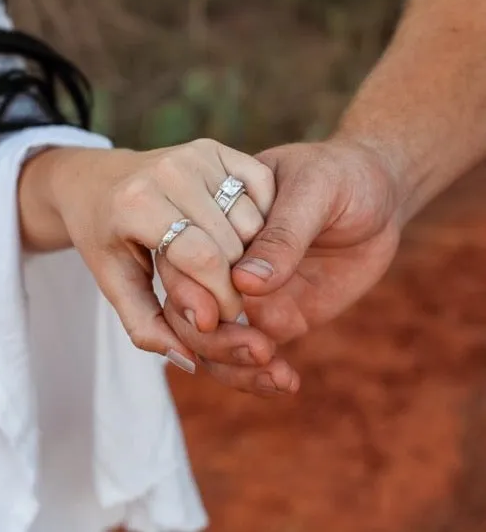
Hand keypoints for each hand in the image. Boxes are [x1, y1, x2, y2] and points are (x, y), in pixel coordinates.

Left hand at [19, 138, 274, 368]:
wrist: (97, 180)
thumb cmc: (104, 235)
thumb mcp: (113, 283)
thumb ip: (146, 325)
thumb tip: (190, 359)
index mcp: (136, 203)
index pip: (202, 258)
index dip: (221, 297)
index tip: (221, 318)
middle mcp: (170, 169)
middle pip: (232, 242)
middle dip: (236, 283)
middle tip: (224, 299)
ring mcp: (196, 152)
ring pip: (252, 220)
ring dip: (248, 254)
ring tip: (224, 267)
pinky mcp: (217, 146)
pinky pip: (262, 190)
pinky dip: (260, 219)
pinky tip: (234, 234)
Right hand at [160, 139, 401, 391]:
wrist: (378, 196)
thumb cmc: (341, 175)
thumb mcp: (316, 188)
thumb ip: (282, 233)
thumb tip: (245, 283)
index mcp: (214, 219)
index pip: (178, 260)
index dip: (186, 291)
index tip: (212, 316)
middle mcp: (221, 262)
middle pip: (187, 310)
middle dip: (211, 339)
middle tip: (257, 349)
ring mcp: (245, 294)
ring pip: (213, 342)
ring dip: (233, 365)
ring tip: (275, 372)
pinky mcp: (274, 317)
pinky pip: (251, 354)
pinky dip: (259, 376)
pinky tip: (285, 381)